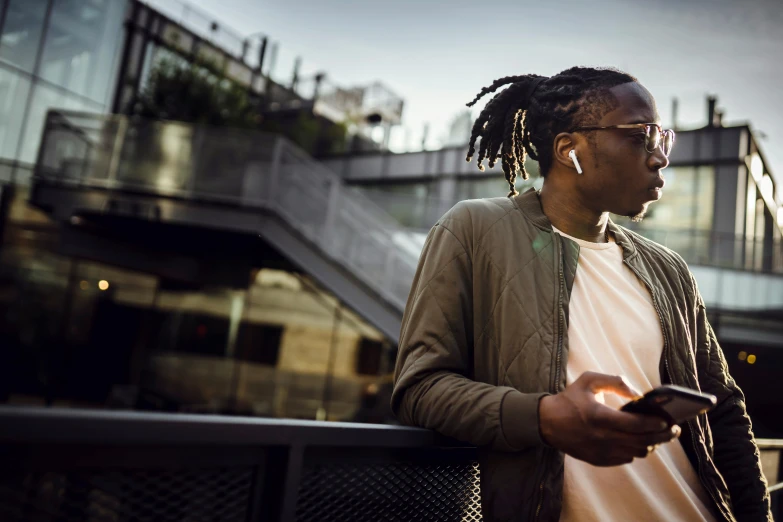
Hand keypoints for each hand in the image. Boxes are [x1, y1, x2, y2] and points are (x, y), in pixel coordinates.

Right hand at [538, 371, 680, 465]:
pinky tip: (639, 442)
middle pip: (642, 442)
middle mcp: (602, 437)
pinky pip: (626, 459)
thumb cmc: (569, 399)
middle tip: (674, 430)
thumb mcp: (588, 380)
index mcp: (600, 416)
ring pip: (637, 453)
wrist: (547, 423)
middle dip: (662, 436)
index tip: (668, 420)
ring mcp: (601, 451)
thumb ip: (614, 381)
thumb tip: (638, 394)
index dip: (656, 424)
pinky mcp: (599, 460)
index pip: (636, 425)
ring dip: (650, 444)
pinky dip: (636, 451)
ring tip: (658, 435)